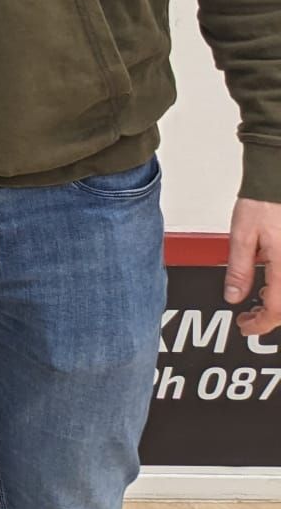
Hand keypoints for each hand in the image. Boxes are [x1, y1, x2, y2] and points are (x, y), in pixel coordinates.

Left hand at [225, 195, 280, 336]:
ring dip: (278, 305)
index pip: (276, 309)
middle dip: (269, 318)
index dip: (260, 324)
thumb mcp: (242, 236)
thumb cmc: (264, 202)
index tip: (246, 327)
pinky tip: (271, 284)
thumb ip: (239, 269)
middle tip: (248, 319)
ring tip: (257, 302)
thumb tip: (233, 296)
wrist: (279, 181)